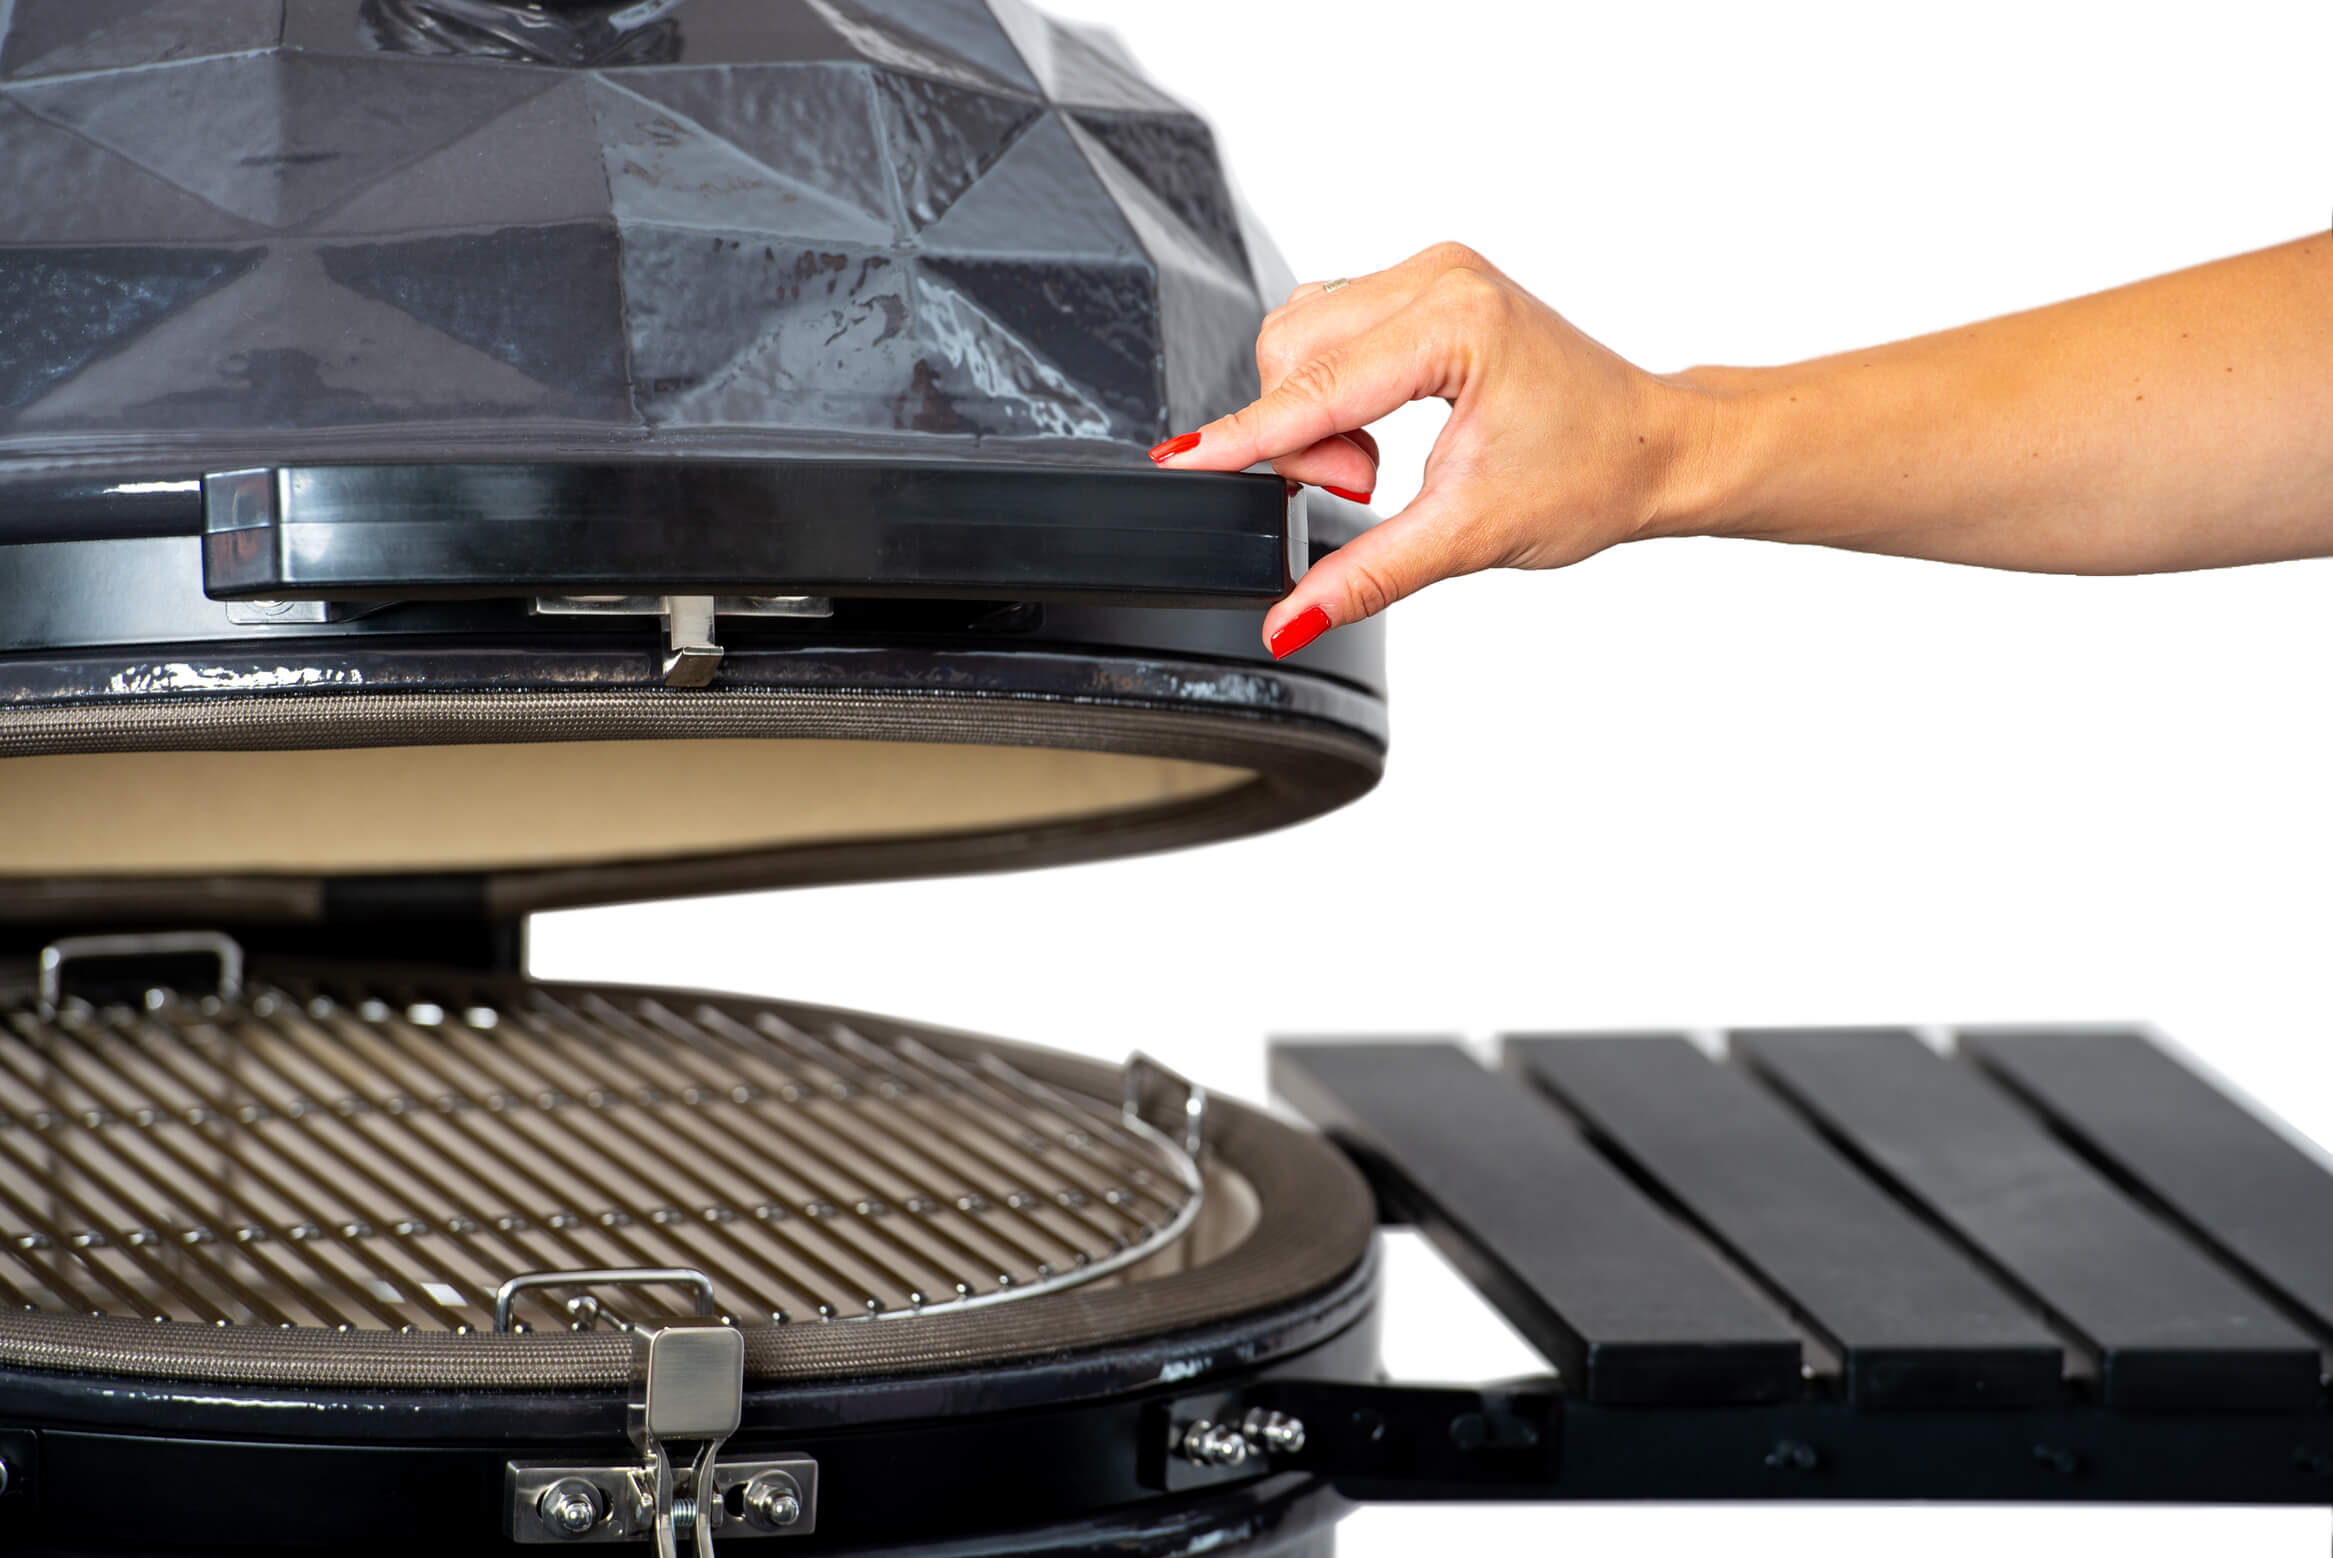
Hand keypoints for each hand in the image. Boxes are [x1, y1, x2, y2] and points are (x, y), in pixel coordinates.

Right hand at [1149, 242, 1718, 656]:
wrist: (1654, 446)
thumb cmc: (1594, 473)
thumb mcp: (1471, 535)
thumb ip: (1367, 575)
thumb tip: (1290, 618)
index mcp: (1455, 322)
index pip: (1314, 388)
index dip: (1241, 437)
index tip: (1181, 463)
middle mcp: (1437, 277)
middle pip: (1290, 349)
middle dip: (1302, 436)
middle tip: (1366, 487)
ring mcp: (1429, 273)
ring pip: (1300, 334)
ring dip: (1314, 412)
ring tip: (1377, 463)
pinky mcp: (1423, 286)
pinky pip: (1329, 327)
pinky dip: (1331, 389)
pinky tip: (1376, 428)